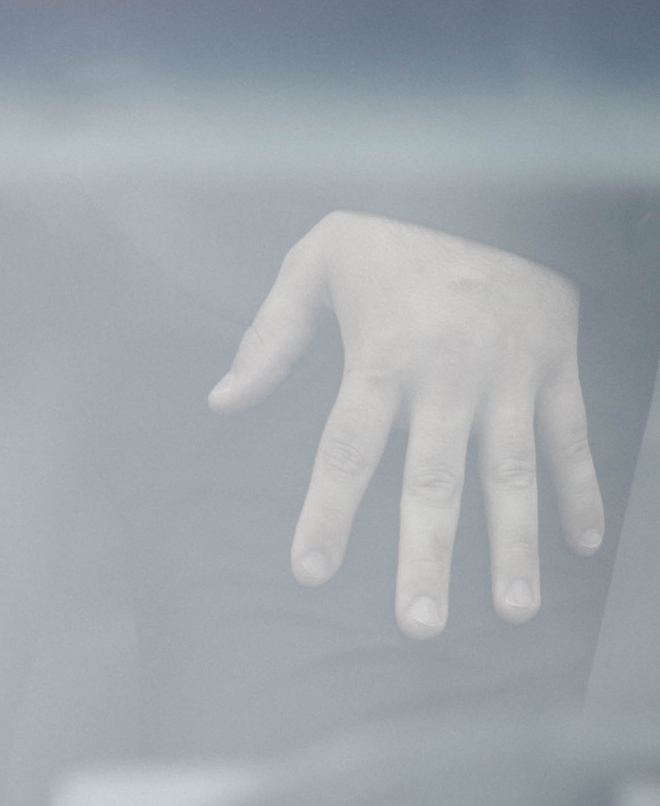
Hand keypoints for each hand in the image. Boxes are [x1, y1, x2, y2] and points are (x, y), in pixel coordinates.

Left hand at [209, 209, 603, 637]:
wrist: (488, 180)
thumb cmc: (393, 228)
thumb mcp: (317, 260)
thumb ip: (270, 335)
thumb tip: (223, 402)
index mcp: (382, 354)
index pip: (347, 448)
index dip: (328, 512)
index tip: (311, 572)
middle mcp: (447, 375)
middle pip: (433, 480)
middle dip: (425, 555)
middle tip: (418, 625)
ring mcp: (508, 376)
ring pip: (511, 473)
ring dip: (513, 545)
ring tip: (510, 611)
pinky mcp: (555, 367)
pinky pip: (571, 439)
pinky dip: (583, 493)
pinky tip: (582, 549)